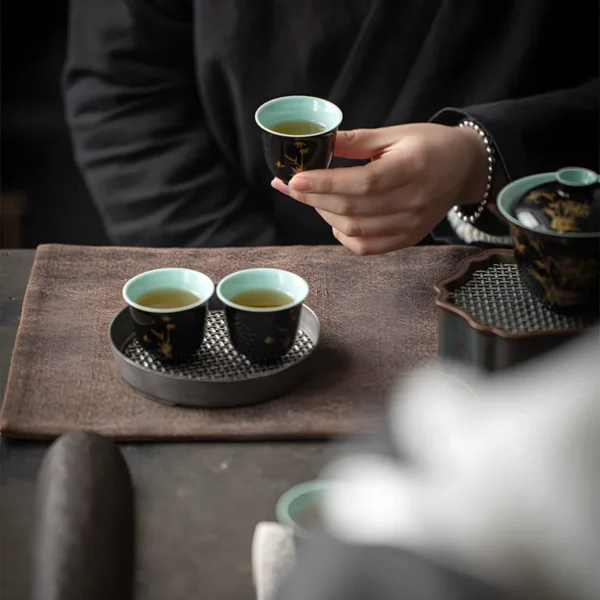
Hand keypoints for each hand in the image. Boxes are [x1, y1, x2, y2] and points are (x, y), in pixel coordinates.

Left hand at [271, 123, 488, 254]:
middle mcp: (413, 202)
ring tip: (315, 198)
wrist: (463, 168)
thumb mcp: (395, 134)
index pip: (361, 182)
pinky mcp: (408, 239)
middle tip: (293, 186)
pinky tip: (335, 219)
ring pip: (354, 230)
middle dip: (314, 199)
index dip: (324, 183)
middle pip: (352, 209)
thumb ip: (356, 141)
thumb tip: (319, 143)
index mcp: (411, 169)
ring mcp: (411, 225)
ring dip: (325, 215)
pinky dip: (344, 236)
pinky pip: (367, 247)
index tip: (295, 179)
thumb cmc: (428, 145)